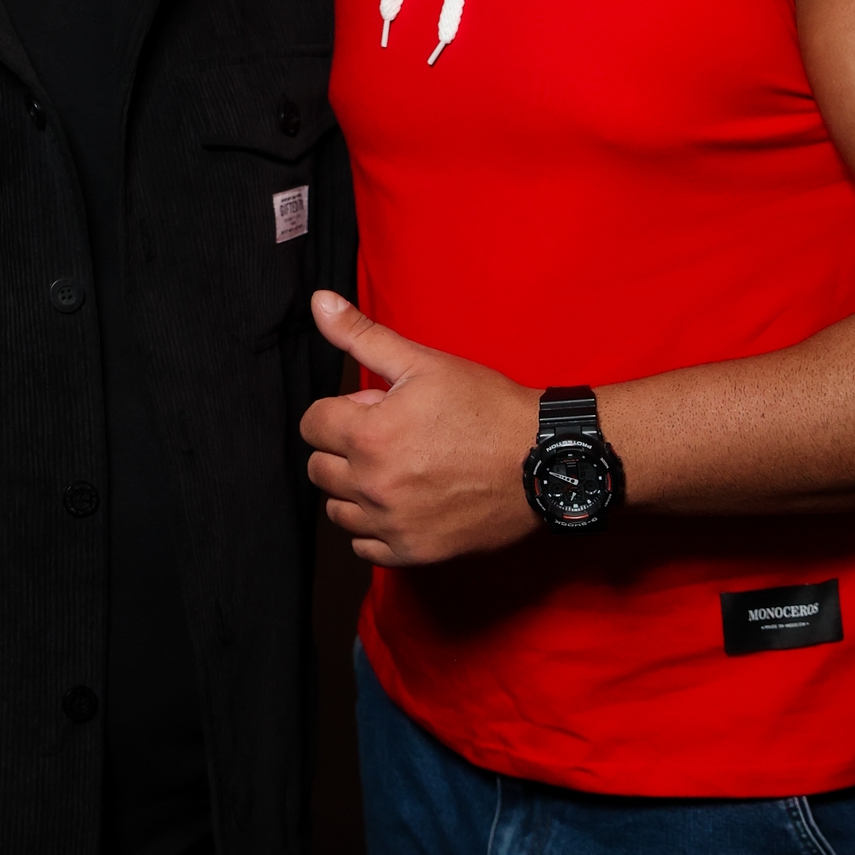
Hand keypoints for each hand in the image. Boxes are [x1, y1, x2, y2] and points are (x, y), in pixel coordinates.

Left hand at [301, 293, 540, 564]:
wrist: (543, 460)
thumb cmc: (485, 407)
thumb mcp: (424, 362)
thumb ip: (362, 335)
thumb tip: (318, 302)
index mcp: (369, 435)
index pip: (311, 425)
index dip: (338, 412)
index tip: (371, 411)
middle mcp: (373, 485)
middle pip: (318, 468)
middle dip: (342, 448)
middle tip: (388, 437)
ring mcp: (393, 523)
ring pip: (337, 509)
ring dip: (353, 489)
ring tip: (394, 470)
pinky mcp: (413, 552)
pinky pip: (363, 545)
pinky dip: (373, 526)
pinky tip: (402, 503)